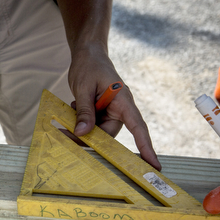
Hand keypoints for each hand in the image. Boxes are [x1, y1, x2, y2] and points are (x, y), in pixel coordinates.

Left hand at [68, 42, 160, 169]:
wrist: (88, 54)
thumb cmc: (89, 66)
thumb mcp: (84, 88)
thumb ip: (84, 111)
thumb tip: (83, 134)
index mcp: (123, 101)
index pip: (138, 127)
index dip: (146, 147)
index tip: (154, 165)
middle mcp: (120, 109)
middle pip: (108, 134)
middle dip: (88, 137)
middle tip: (65, 132)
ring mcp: (111, 112)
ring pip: (97, 132)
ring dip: (82, 127)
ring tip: (71, 109)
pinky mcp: (101, 112)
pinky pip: (92, 125)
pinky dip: (80, 121)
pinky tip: (74, 106)